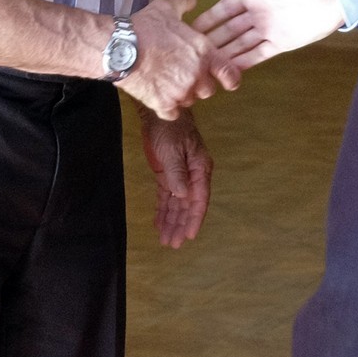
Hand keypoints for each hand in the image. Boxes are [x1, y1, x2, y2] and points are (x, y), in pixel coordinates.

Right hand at [115, 0, 240, 120]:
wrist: (119, 47)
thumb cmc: (143, 27)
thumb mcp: (166, 8)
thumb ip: (183, 5)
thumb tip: (190, 0)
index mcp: (203, 52)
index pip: (230, 73)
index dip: (231, 78)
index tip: (228, 80)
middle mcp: (196, 74)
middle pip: (209, 89)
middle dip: (200, 84)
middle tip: (186, 75)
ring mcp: (181, 92)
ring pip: (191, 101)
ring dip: (184, 95)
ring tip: (169, 83)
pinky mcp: (164, 104)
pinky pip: (173, 113)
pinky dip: (168, 107)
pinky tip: (160, 97)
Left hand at [139, 108, 211, 247]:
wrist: (158, 112)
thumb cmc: (169, 128)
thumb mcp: (173, 150)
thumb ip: (177, 173)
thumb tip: (183, 196)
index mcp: (200, 168)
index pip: (199, 198)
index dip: (194, 218)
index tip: (189, 236)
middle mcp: (193, 175)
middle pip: (188, 205)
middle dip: (181, 225)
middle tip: (173, 244)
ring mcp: (180, 175)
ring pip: (177, 204)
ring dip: (172, 221)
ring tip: (166, 240)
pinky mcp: (167, 174)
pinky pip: (166, 197)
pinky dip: (163, 210)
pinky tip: (159, 223)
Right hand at [193, 0, 343, 69]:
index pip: (224, 8)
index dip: (208, 17)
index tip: (190, 27)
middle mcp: (256, 14)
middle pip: (228, 29)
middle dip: (211, 39)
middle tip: (191, 51)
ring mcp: (267, 30)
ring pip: (240, 44)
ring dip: (224, 53)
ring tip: (206, 65)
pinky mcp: (280, 44)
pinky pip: (257, 55)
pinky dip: (244, 63)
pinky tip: (230, 71)